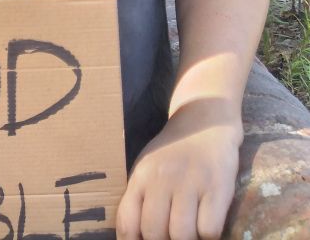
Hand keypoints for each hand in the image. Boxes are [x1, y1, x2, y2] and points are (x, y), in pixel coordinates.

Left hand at [116, 100, 241, 239]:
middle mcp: (162, 179)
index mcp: (141, 177)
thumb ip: (141, 198)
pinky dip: (209, 236)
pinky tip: (208, 226)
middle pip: (154, 232)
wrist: (205, 119)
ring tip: (189, 235)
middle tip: (170, 239)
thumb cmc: (174, 151)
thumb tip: (135, 236)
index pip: (128, 222)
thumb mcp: (148, 168)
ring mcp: (190, 182)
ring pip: (182, 235)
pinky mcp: (217, 186)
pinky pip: (209, 229)